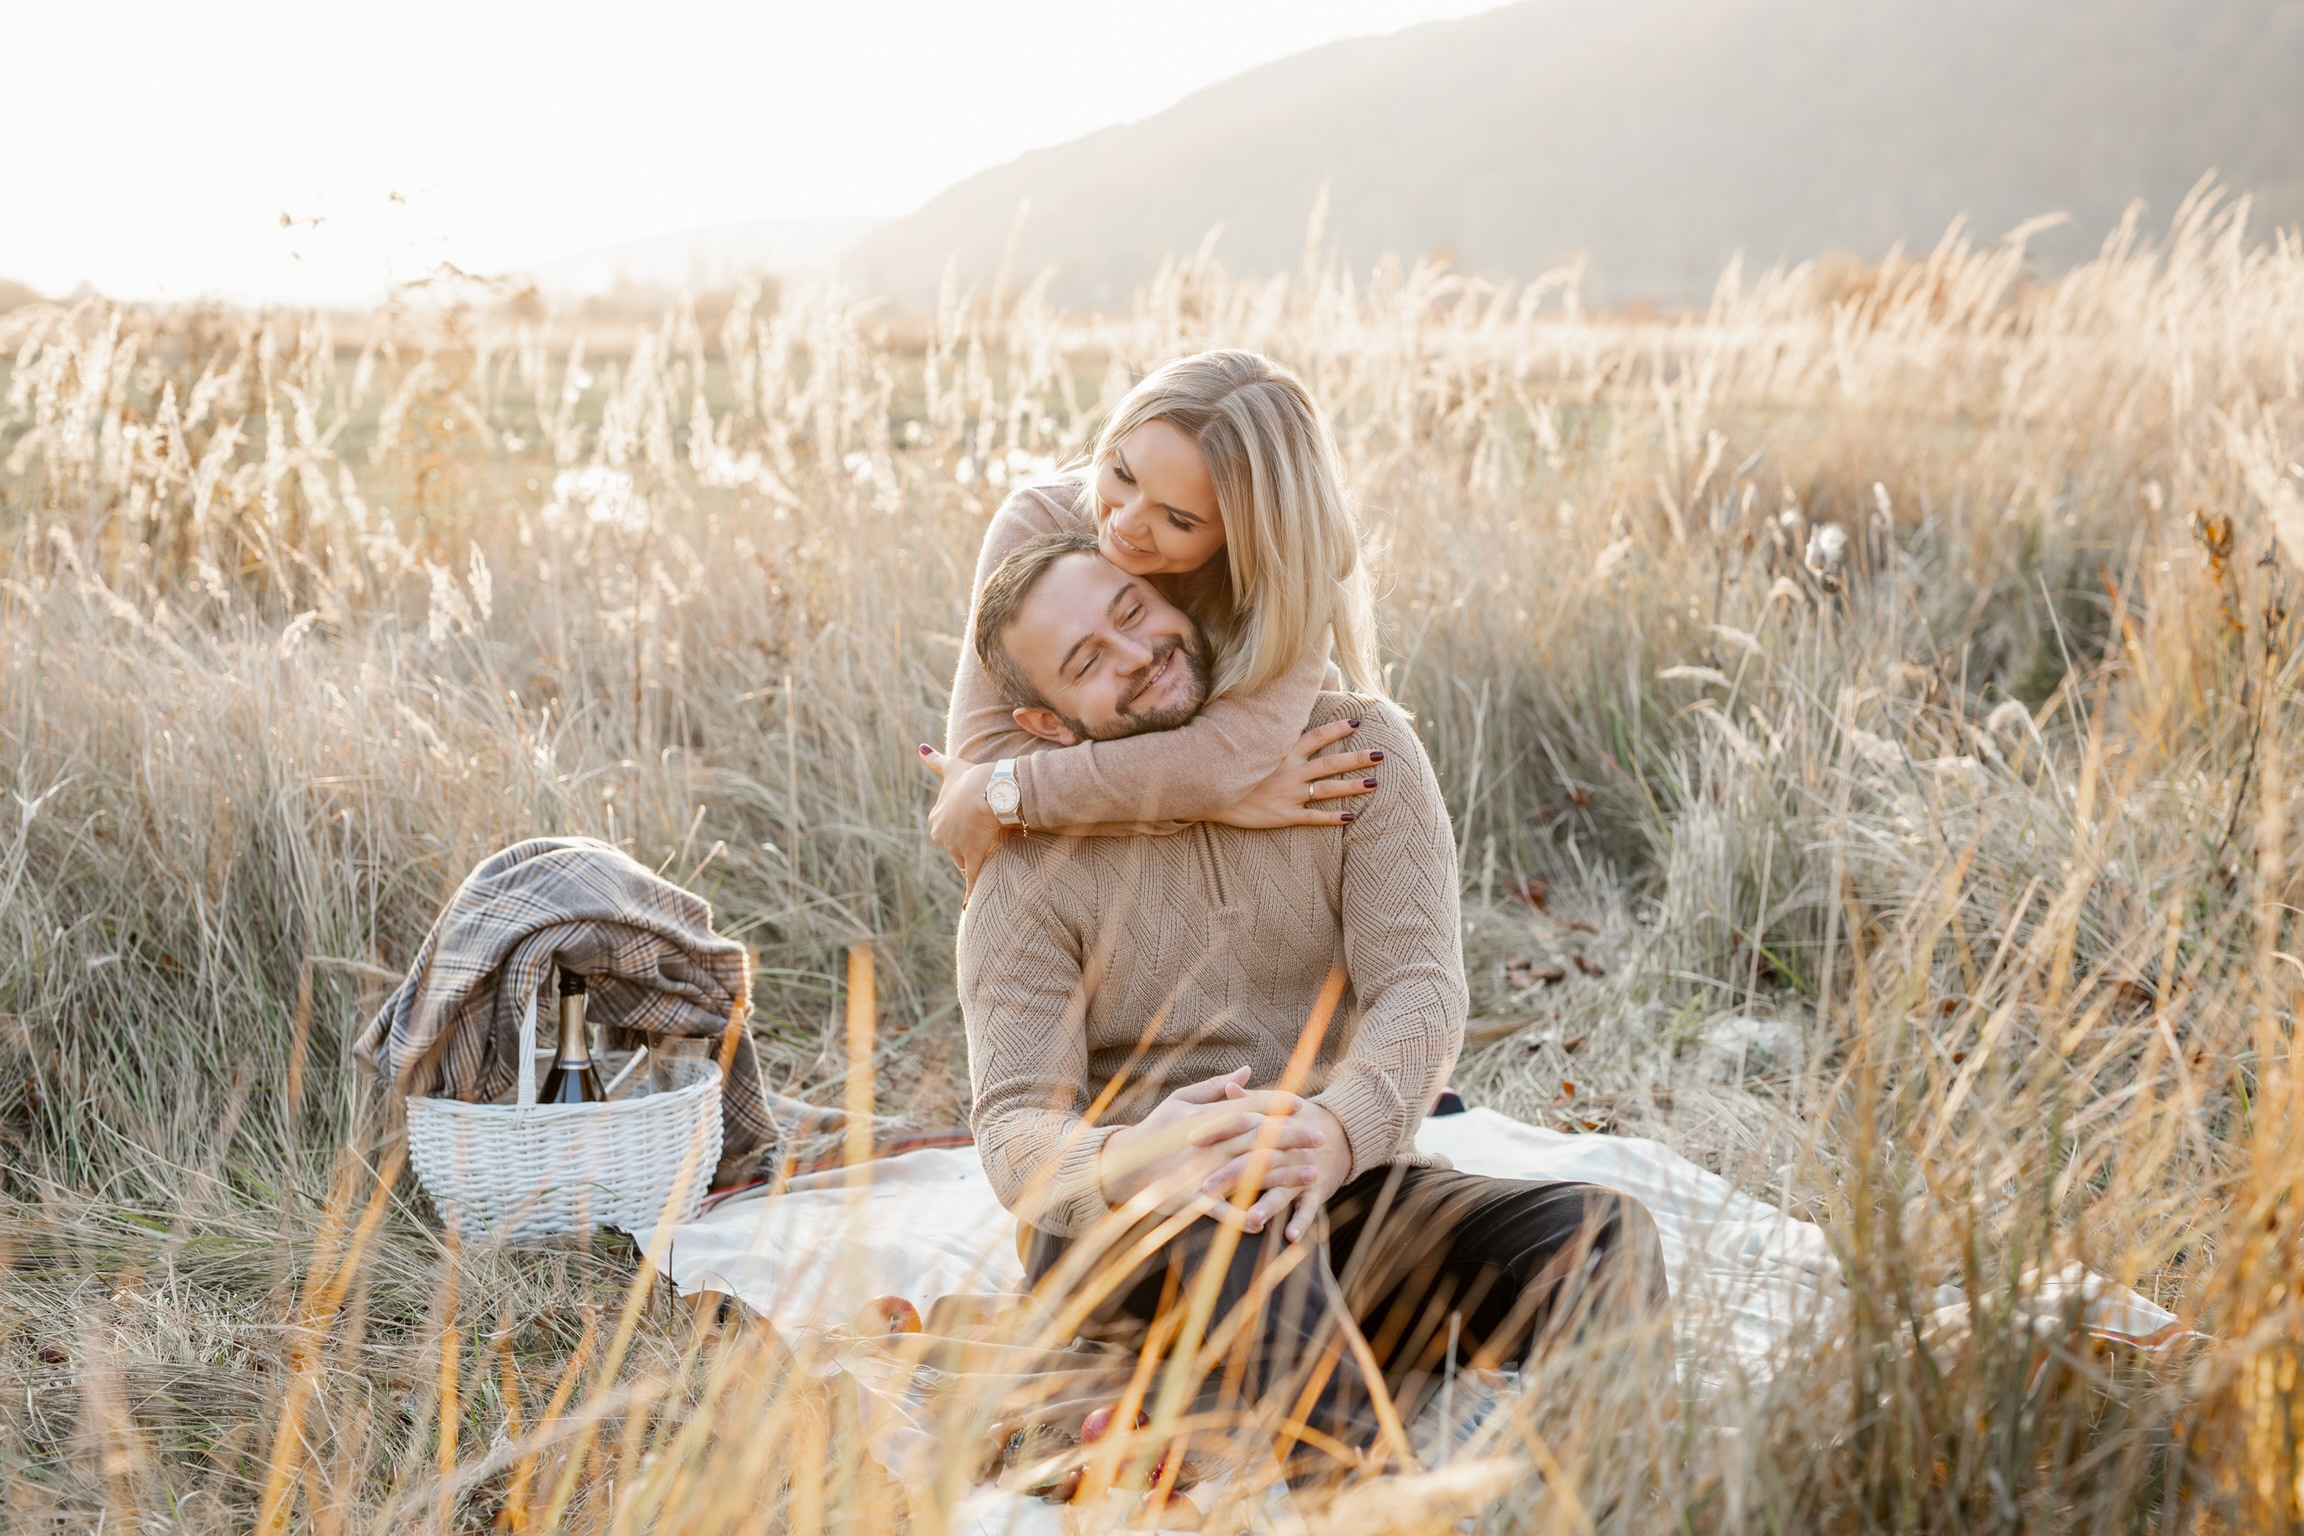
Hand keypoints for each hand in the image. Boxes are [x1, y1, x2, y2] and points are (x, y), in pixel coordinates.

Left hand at [919, 746, 1001, 888]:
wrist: (991, 789)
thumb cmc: (973, 777)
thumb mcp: (951, 766)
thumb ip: (934, 761)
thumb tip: (919, 748)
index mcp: (935, 818)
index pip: (946, 830)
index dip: (961, 827)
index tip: (973, 822)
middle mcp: (941, 835)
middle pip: (954, 847)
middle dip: (966, 845)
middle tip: (982, 837)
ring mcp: (956, 848)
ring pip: (964, 860)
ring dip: (973, 861)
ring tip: (987, 857)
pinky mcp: (972, 857)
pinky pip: (971, 880)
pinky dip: (968, 895)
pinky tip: (966, 907)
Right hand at [1099, 1068, 1331, 1233]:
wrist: (1119, 1165)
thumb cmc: (1153, 1131)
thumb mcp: (1180, 1101)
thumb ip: (1216, 1088)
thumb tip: (1247, 1071)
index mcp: (1206, 1118)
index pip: (1248, 1107)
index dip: (1277, 1104)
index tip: (1302, 1103)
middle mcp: (1207, 1144)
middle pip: (1258, 1138)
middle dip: (1292, 1137)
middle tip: (1320, 1136)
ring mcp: (1200, 1172)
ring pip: (1249, 1172)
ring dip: (1283, 1175)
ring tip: (1312, 1175)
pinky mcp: (1189, 1198)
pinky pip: (1218, 1210)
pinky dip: (1239, 1216)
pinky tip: (1262, 1223)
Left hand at [1198, 1079, 1352, 1243]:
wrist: (1340, 1134)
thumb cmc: (1297, 1121)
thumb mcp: (1277, 1107)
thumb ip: (1250, 1101)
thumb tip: (1228, 1086)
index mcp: (1272, 1126)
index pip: (1241, 1124)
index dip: (1216, 1130)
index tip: (1190, 1138)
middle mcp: (1286, 1149)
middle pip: (1256, 1161)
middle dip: (1231, 1175)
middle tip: (1205, 1188)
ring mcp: (1302, 1170)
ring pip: (1282, 1189)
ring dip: (1267, 1205)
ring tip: (1251, 1219)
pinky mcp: (1317, 1190)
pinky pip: (1309, 1208)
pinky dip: (1301, 1222)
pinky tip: (1290, 1237)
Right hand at [1205, 719, 1383, 829]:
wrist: (1207, 792)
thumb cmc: (1225, 765)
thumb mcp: (1246, 743)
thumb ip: (1265, 733)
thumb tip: (1272, 714)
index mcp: (1283, 752)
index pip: (1317, 736)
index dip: (1339, 729)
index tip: (1358, 722)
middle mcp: (1291, 771)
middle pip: (1332, 763)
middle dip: (1358, 758)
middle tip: (1381, 754)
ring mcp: (1289, 794)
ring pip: (1329, 789)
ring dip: (1353, 786)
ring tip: (1375, 784)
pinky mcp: (1284, 816)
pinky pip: (1314, 818)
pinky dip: (1333, 818)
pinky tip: (1351, 817)